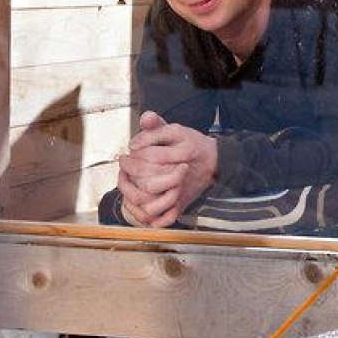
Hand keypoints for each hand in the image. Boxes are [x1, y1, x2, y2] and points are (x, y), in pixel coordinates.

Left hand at [116, 110, 218, 227]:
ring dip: (134, 196)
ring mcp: (181, 193)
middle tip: (124, 164)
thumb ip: (158, 123)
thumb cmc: (190, 144)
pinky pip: (163, 219)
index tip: (130, 148)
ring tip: (127, 183)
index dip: (135, 152)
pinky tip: (138, 204)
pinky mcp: (181, 205)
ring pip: (152, 204)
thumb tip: (144, 118)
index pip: (151, 156)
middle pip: (148, 183)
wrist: (213, 162)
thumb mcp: (175, 129)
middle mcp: (183, 176)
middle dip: (131, 172)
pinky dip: (148, 217)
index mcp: (185, 152)